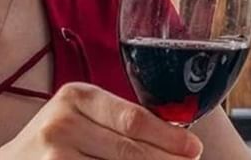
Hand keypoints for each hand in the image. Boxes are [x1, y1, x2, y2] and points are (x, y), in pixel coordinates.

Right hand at [0, 82, 202, 159]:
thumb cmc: (57, 138)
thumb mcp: (81, 114)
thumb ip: (120, 120)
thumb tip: (179, 140)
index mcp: (77, 97)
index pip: (133, 119)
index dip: (169, 138)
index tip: (195, 149)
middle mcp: (62, 125)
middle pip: (130, 152)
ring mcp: (55, 158)